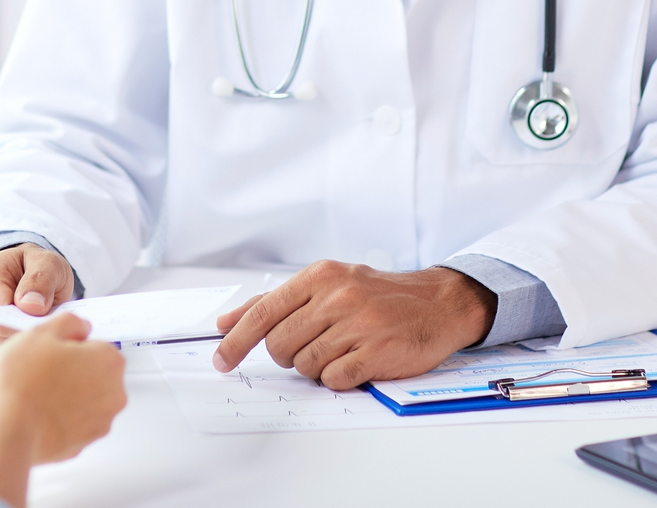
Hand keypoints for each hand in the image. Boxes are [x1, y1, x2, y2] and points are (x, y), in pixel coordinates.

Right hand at [0, 244, 77, 375]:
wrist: (21, 277)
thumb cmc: (33, 270)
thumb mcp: (47, 263)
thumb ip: (41, 280)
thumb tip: (32, 306)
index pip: (1, 320)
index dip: (28, 327)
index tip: (49, 326)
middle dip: (28, 340)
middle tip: (50, 331)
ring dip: (22, 354)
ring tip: (39, 337)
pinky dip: (13, 364)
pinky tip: (26, 349)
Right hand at [0, 313, 126, 507]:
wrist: (6, 431)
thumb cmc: (21, 382)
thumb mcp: (41, 333)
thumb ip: (69, 323)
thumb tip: (79, 327)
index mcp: (109, 361)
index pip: (96, 345)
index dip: (69, 346)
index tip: (51, 352)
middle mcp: (113, 394)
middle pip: (94, 374)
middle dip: (73, 372)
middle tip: (41, 372)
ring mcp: (99, 423)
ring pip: (85, 401)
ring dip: (67, 396)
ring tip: (36, 395)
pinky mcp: (82, 445)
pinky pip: (73, 425)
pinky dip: (60, 420)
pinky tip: (38, 415)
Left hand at [213, 260, 494, 390]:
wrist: (436, 303)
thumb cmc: (375, 296)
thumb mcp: (326, 285)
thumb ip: (275, 302)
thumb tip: (225, 322)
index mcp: (319, 276)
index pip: (263, 313)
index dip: (236, 341)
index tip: (220, 361)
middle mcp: (337, 296)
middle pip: (280, 345)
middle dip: (289, 355)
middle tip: (314, 346)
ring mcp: (357, 324)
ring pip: (305, 366)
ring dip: (317, 368)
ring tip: (341, 351)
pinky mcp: (376, 352)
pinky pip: (334, 380)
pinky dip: (339, 379)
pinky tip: (356, 363)